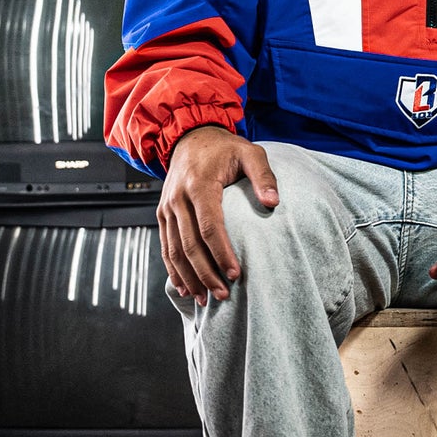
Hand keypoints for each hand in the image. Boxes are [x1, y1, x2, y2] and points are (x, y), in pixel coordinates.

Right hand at [158, 126, 278, 305]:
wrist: (190, 137)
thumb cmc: (225, 148)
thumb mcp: (250, 152)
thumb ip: (264, 176)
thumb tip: (273, 203)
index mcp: (199, 184)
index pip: (209, 226)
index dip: (221, 253)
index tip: (236, 274)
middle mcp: (178, 198)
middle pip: (189, 244)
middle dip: (206, 273)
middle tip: (224, 294)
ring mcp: (167, 207)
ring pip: (174, 250)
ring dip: (189, 277)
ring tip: (206, 299)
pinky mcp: (163, 214)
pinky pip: (165, 246)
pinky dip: (173, 270)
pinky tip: (185, 288)